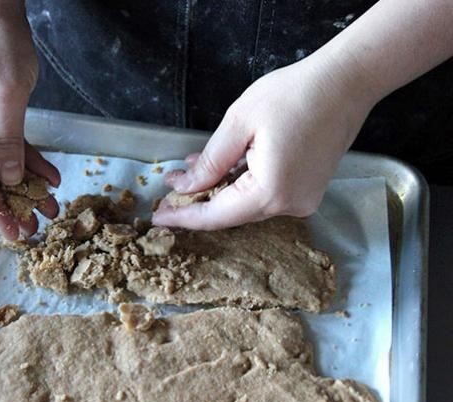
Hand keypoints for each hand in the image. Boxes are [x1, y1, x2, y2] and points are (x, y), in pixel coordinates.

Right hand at [0, 1, 59, 239]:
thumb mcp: (7, 95)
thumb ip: (9, 142)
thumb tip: (10, 181)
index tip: (11, 231)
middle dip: (11, 201)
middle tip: (35, 229)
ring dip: (24, 184)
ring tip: (49, 209)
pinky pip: (5, 145)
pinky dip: (27, 160)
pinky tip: (49, 178)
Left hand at [152, 55, 375, 229]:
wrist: (346, 81)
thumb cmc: (294, 94)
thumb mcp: (239, 124)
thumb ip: (210, 163)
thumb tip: (186, 188)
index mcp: (270, 193)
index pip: (215, 216)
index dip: (184, 217)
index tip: (158, 216)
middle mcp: (289, 206)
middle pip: (231, 212)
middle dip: (198, 198)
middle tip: (171, 183)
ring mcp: (302, 200)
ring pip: (246, 203)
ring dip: (218, 187)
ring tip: (191, 169)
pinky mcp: (307, 190)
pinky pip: (264, 194)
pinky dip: (240, 182)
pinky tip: (222, 166)